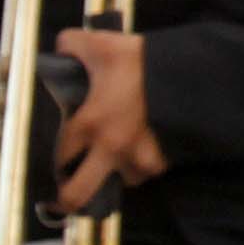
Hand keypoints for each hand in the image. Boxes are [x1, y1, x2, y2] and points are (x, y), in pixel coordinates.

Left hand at [53, 27, 169, 213]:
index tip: (50, 161)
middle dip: (66, 200)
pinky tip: (144, 148)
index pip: (56, 156)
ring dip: (115, 172)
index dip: (49, 159)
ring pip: (118, 181)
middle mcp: (109, 149)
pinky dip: (143, 164)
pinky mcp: (164, 161)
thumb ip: (72, 45)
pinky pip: (147, 171)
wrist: (194, 74)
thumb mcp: (103, 44)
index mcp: (87, 124)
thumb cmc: (143, 61)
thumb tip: (60, 49)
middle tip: (66, 192)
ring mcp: (138, 159)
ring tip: (116, 158)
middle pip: (77, 194)